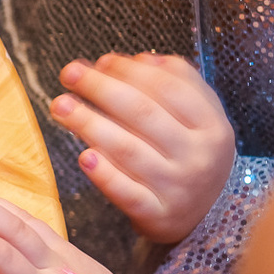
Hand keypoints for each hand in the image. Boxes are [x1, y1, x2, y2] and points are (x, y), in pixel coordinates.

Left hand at [47, 53, 235, 243]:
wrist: (212, 213)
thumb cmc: (193, 153)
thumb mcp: (201, 116)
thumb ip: (175, 81)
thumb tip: (136, 58)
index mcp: (211, 125)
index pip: (168, 88)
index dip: (129, 71)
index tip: (99, 60)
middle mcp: (198, 155)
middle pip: (143, 113)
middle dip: (101, 89)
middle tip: (69, 73)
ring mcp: (178, 187)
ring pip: (129, 150)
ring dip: (90, 124)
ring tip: (61, 106)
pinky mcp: (158, 215)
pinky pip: (127, 193)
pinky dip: (104, 175)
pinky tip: (83, 156)